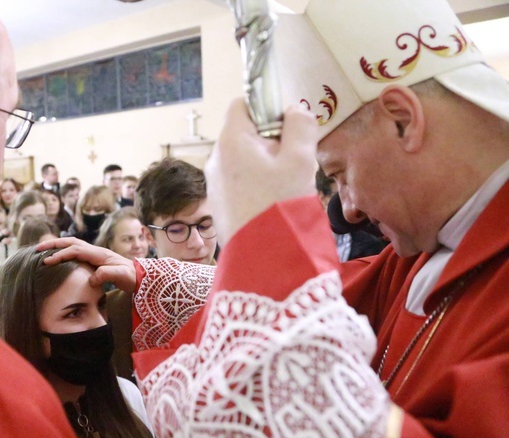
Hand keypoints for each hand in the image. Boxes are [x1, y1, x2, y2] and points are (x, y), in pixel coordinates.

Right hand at [37, 237, 136, 292]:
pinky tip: (57, 258)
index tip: (47, 261)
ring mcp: (94, 254)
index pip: (75, 250)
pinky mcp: (94, 259)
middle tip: (38, 249)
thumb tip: (91, 279)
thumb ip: (106, 275)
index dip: (60, 254)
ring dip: (57, 246)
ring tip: (43, 250)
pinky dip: (64, 252)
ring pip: (72, 245)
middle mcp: (95, 250)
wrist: (139, 276)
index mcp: (98, 253)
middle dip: (53, 244)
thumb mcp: (120, 276)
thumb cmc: (130, 277)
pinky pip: (75, 252)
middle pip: (71, 242)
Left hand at [204, 99, 318, 244]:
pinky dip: (256, 183)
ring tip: (285, 185)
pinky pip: (239, 181)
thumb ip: (301, 126)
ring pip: (243, 159)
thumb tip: (295, 110)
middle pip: (244, 133)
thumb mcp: (300, 160)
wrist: (261, 256)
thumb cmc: (279, 205)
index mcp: (231, 141)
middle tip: (293, 160)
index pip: (242, 104)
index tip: (287, 126)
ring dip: (265, 164)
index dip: (266, 108)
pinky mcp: (219, 203)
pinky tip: (273, 201)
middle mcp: (216, 159)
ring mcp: (214, 182)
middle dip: (270, 140)